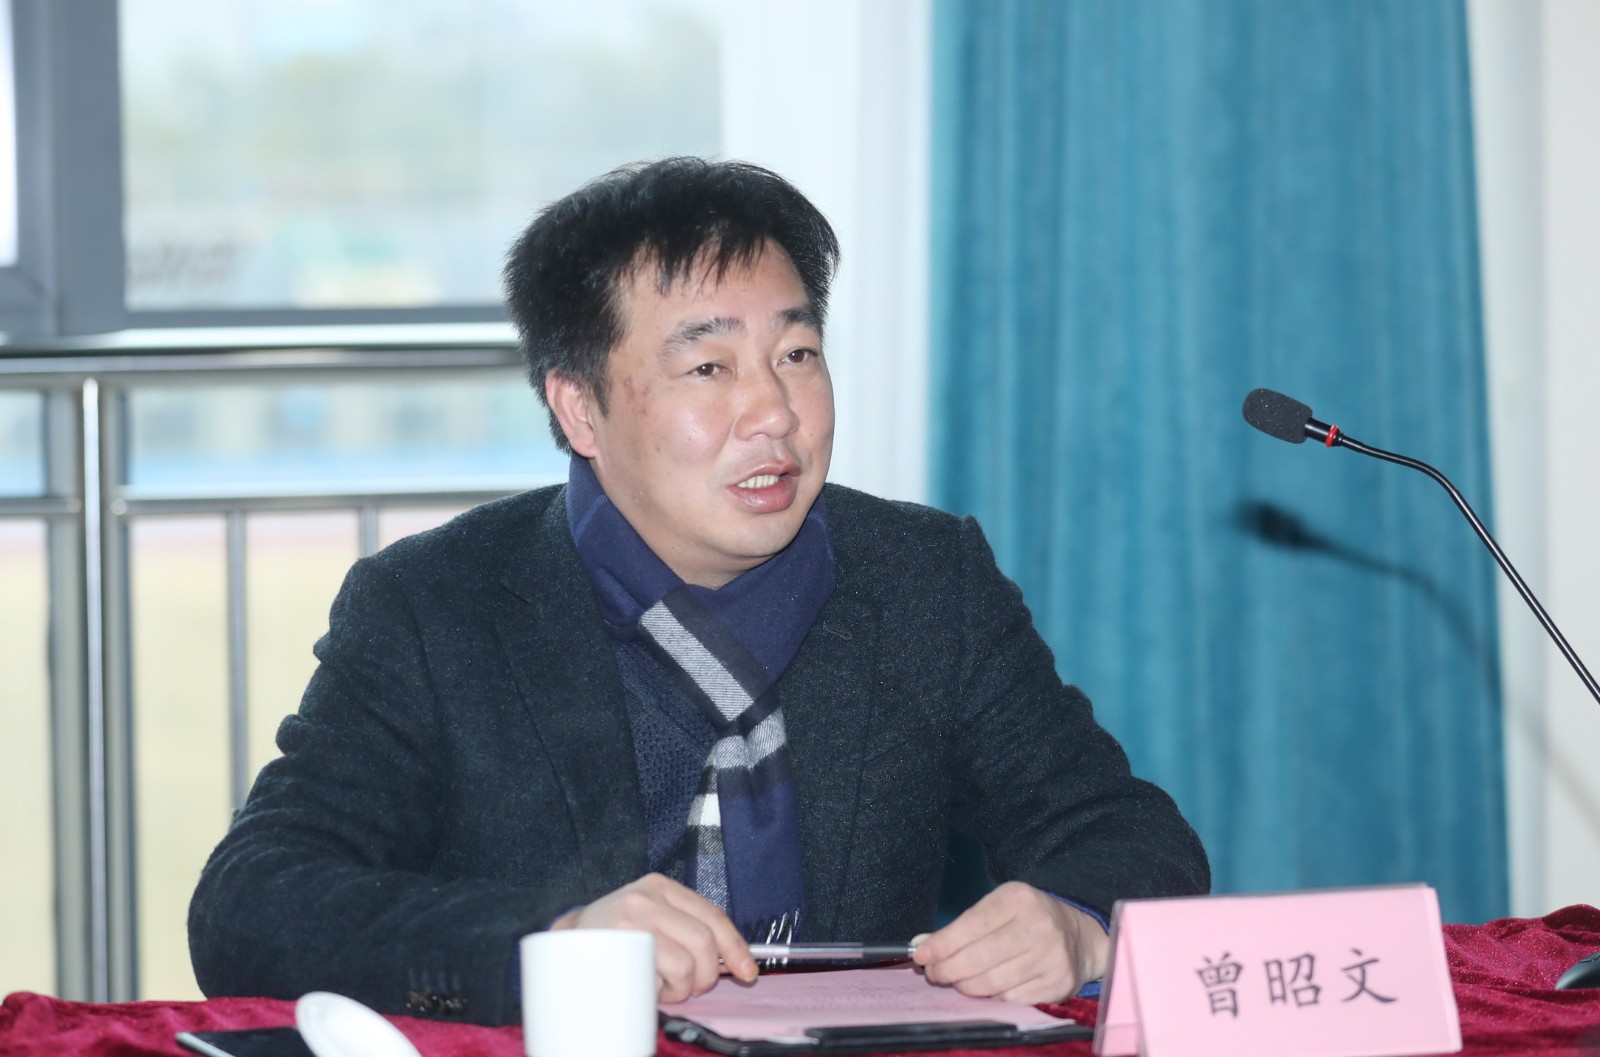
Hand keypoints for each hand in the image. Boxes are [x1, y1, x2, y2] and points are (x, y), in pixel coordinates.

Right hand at [549, 873, 756, 1001]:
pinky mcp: (616, 946)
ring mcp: (630, 920)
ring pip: (684, 964)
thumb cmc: (617, 937)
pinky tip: (649, 988)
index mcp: (662, 887)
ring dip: (682, 989)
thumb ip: (686, 928)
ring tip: (664, 988)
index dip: (735, 947)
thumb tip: (733, 960)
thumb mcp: (652, 917)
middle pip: (703, 942)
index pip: (712, 915)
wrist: (564, 942)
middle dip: (706, 976)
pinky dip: (661, 992)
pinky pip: (657, 978)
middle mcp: (647, 897)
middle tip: (691, 988)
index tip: (748, 971)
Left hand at [911, 881, 1108, 1003]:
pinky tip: (986, 989)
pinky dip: (991, 998)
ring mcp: (1051, 957)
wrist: (1079, 937)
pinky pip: (1010, 1000)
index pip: (971, 925)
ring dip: (966, 986)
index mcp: (1019, 898)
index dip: (942, 944)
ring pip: (992, 983)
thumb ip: (961, 926)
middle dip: (948, 969)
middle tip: (935, 973)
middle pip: (979, 958)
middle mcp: (1039, 925)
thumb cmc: (1028, 919)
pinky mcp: (1057, 984)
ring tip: (957, 981)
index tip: (921, 955)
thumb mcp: (998, 908)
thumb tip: (923, 946)